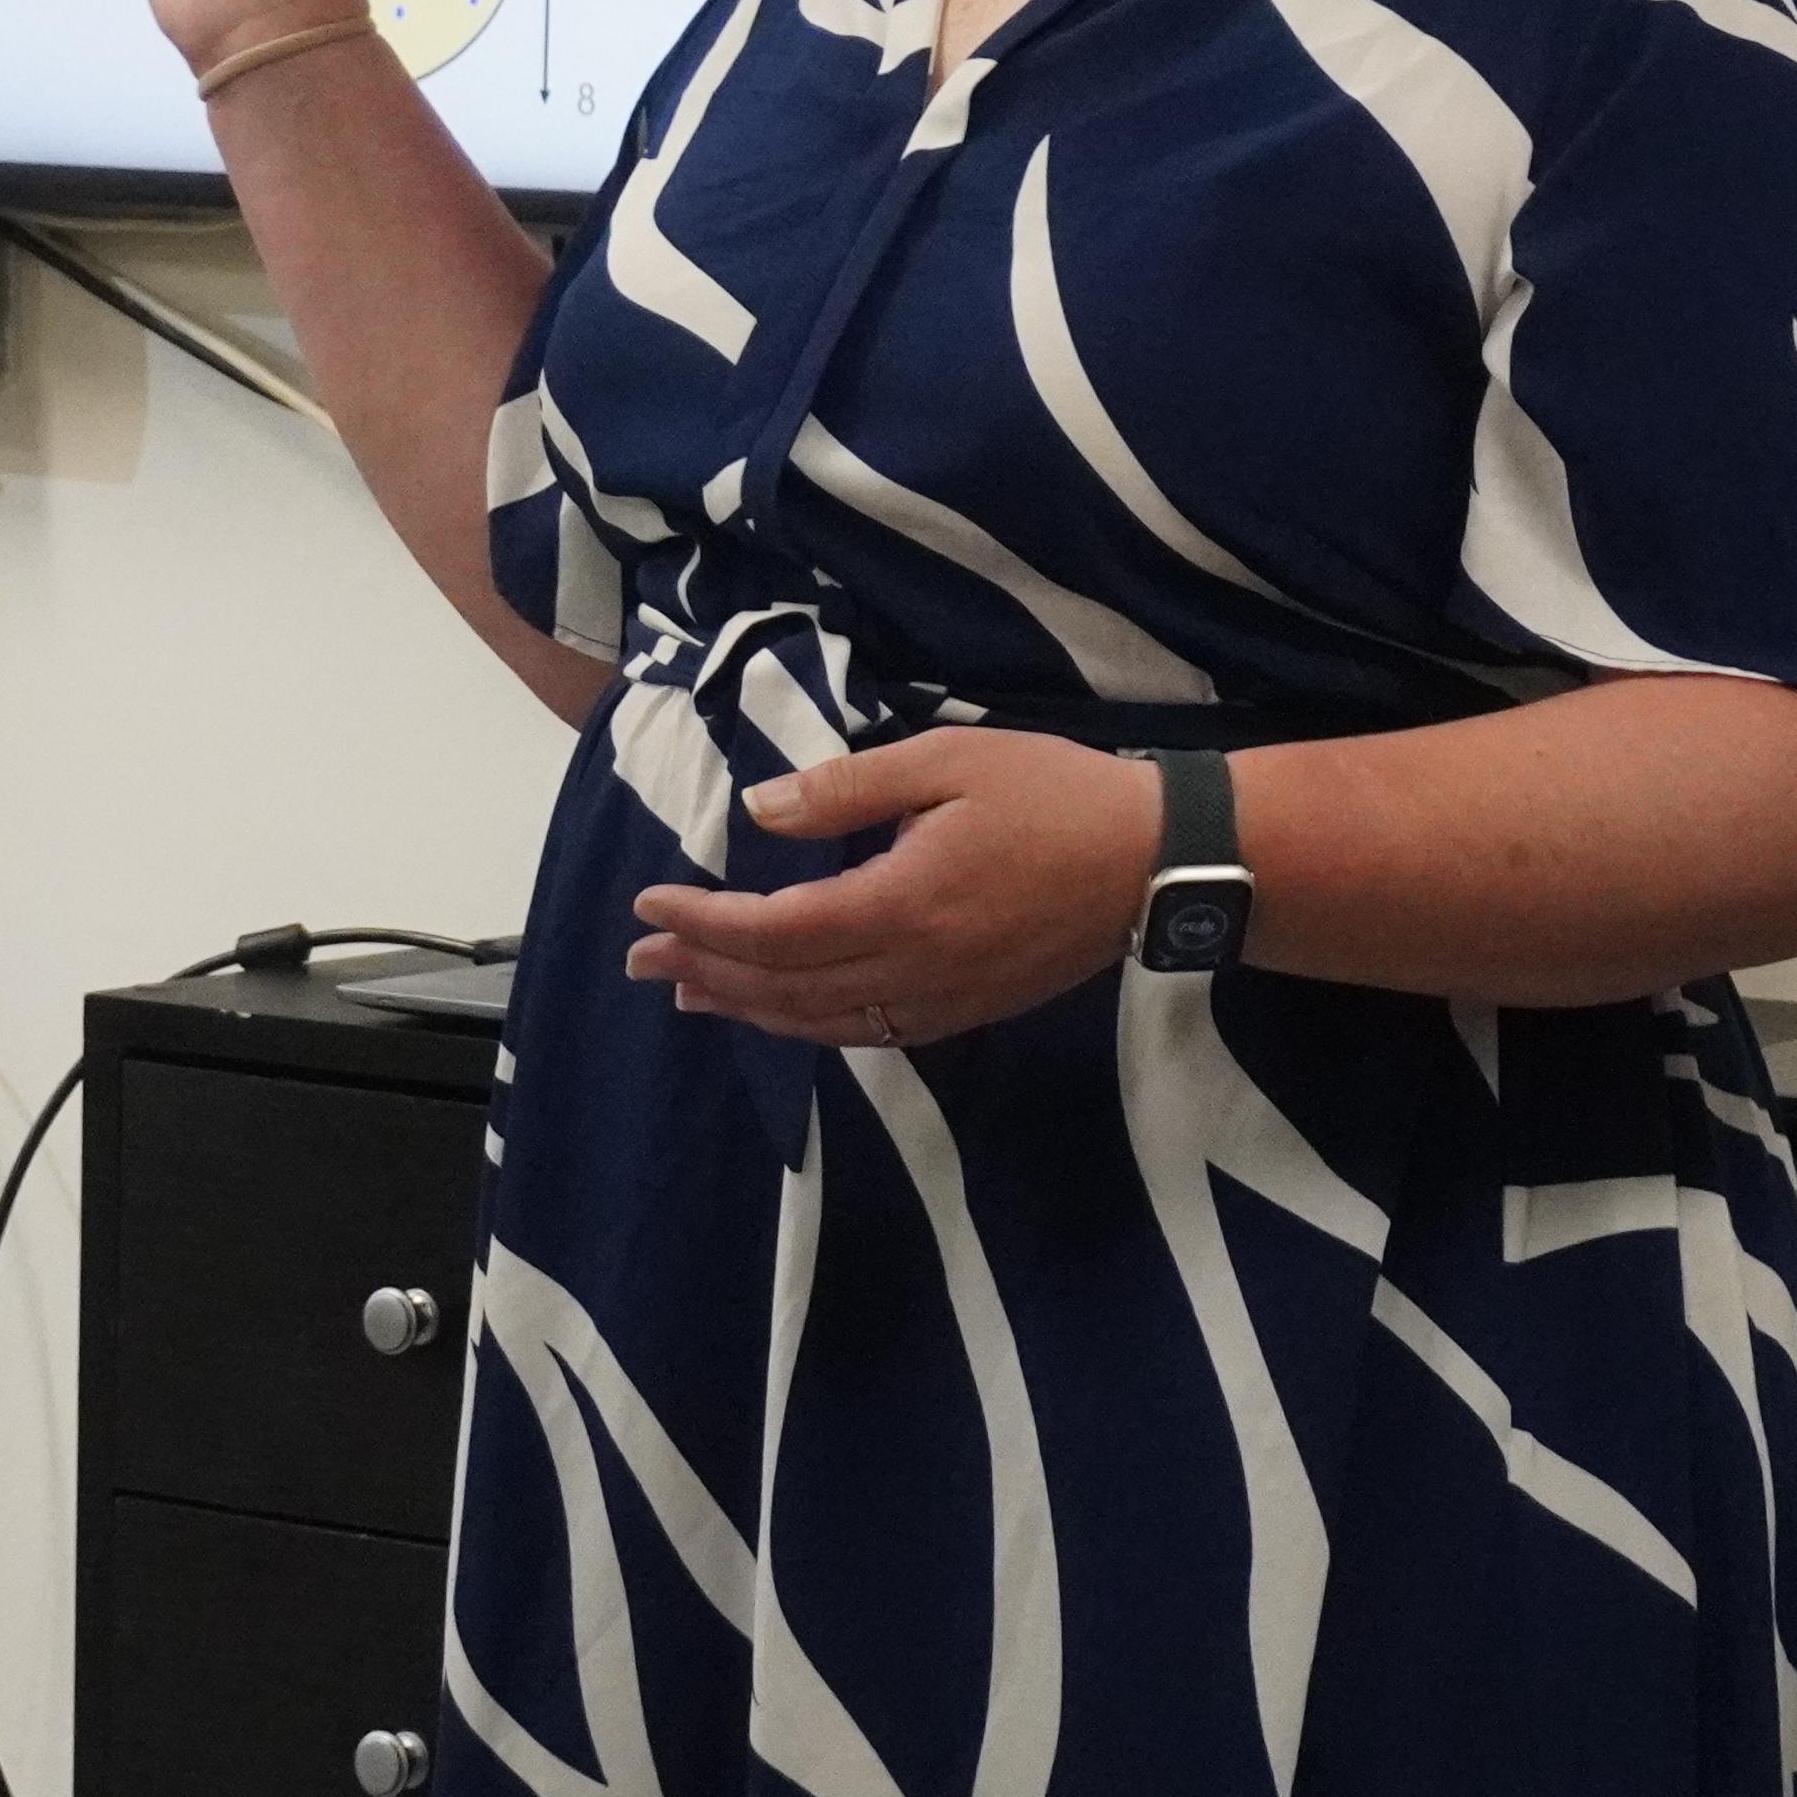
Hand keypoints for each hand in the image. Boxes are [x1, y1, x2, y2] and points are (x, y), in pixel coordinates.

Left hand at [627, 729, 1169, 1048]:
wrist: (1155, 861)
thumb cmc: (1052, 793)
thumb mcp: (945, 761)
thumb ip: (845, 790)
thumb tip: (759, 814)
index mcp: (902, 904)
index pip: (775, 930)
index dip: (704, 926)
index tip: (649, 908)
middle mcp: (914, 970)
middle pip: (785, 988)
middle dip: (705, 973)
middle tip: (640, 961)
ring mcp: (942, 1001)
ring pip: (821, 1023)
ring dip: (748, 1010)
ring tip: (690, 994)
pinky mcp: (966, 1010)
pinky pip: (868, 1034)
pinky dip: (809, 1026)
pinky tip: (783, 1011)